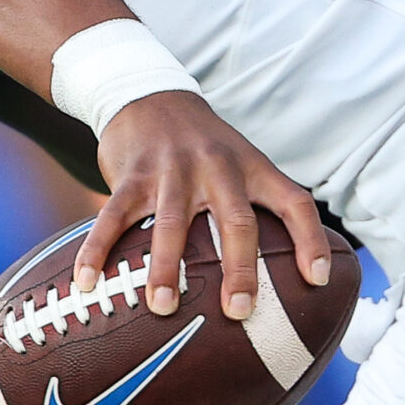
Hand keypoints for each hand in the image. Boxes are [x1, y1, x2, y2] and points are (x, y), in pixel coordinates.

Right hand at [79, 90, 332, 320]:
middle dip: (240, 268)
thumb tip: (281, 276)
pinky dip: (98, 250)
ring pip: (172, 224)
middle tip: (239, 310)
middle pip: (236, 220)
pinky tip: (87, 282)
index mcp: (253, 168)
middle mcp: (219, 168)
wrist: (150, 94)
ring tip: (164, 308)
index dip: (310, 240)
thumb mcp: (240, 161)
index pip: (294, 202)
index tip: (317, 279)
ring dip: (167, 268)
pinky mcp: (132, 175)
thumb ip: (254, 206)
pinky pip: (113, 217)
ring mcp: (173, 171)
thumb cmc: (204, 147)